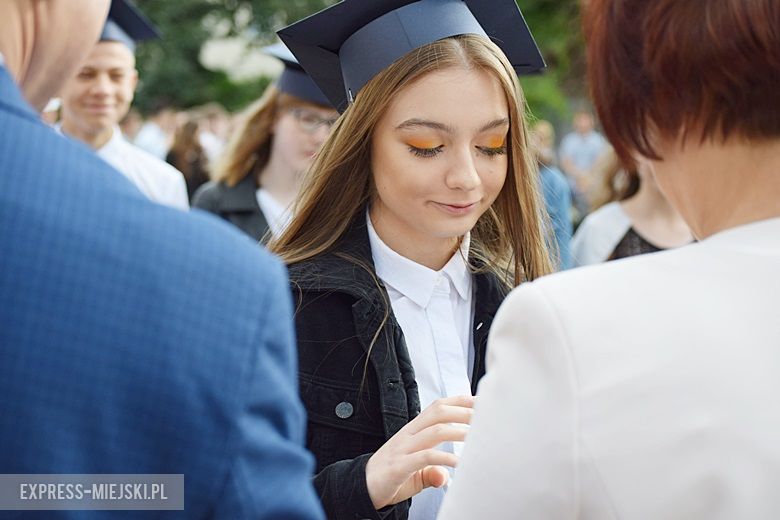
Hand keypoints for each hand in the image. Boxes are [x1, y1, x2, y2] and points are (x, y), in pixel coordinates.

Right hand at [364, 395, 473, 509]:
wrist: (360, 488)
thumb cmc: (391, 477)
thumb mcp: (415, 473)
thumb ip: (433, 470)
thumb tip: (447, 476)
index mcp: (412, 431)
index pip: (436, 407)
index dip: (458, 401)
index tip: (479, 401)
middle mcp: (408, 435)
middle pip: (438, 413)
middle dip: (463, 412)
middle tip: (484, 417)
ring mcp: (403, 449)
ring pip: (435, 431)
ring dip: (459, 432)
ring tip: (478, 437)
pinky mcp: (399, 466)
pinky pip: (425, 457)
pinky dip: (444, 459)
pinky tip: (458, 464)